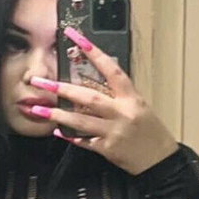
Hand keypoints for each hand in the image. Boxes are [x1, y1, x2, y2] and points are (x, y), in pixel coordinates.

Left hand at [27, 26, 178, 175]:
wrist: (160, 160)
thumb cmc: (150, 131)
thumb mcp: (139, 106)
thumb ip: (118, 95)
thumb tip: (93, 82)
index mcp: (131, 98)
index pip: (111, 70)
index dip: (94, 53)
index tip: (77, 39)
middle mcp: (122, 113)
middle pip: (88, 97)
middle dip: (61, 89)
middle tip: (40, 82)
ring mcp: (114, 132)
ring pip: (81, 120)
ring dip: (57, 114)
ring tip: (38, 110)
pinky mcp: (108, 149)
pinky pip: (85, 141)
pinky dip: (70, 136)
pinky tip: (57, 130)